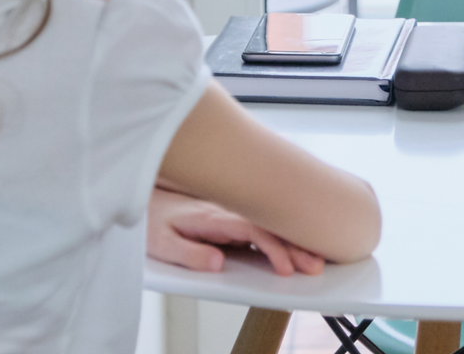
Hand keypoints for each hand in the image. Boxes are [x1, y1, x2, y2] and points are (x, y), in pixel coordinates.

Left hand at [146, 187, 325, 275]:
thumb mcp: (161, 243)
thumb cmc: (153, 221)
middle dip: (296, 245)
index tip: (287, 268)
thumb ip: (189, 254)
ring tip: (316, 258)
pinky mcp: (234, 215)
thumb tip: (218, 263)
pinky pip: (265, 222)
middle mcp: (227, 209)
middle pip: (270, 224)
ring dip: (295, 239)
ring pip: (271, 222)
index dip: (273, 248)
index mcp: (212, 215)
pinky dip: (285, 233)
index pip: (252, 229)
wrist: (147, 196)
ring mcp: (233, 210)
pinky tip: (301, 244)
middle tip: (316, 264)